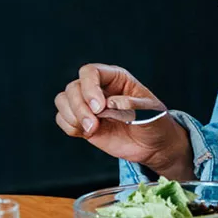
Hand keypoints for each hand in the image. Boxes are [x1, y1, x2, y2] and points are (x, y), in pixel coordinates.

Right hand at [54, 64, 191, 175]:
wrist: (153, 145)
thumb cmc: (155, 123)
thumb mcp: (151, 112)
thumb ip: (132, 105)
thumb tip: (111, 102)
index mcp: (116, 78)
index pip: (90, 72)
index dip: (89, 87)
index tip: (99, 108)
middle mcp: (99, 88)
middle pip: (73, 87)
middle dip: (80, 107)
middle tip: (94, 125)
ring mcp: (88, 105)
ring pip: (63, 100)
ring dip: (73, 116)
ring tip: (92, 129)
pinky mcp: (82, 122)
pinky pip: (62, 118)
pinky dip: (70, 126)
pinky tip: (88, 133)